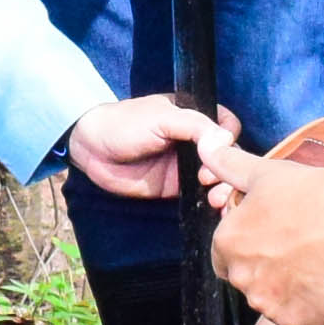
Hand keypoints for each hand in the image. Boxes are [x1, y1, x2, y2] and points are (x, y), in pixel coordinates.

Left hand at [64, 94, 229, 201]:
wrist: (92, 148)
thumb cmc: (125, 123)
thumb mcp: (162, 117)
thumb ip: (195, 125)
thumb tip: (227, 139)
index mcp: (196, 118)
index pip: (229, 128)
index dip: (231, 141)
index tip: (222, 153)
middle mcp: (197, 142)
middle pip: (229, 157)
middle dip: (230, 171)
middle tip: (211, 180)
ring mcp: (189, 166)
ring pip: (219, 178)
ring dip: (224, 189)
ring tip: (213, 197)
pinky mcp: (178, 188)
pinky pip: (201, 195)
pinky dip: (210, 202)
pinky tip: (212, 207)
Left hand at [200, 131, 323, 324]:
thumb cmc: (318, 196)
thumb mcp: (269, 172)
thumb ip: (230, 164)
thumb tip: (206, 145)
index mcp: (228, 243)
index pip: (225, 253)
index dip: (250, 244)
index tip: (276, 234)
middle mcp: (242, 279)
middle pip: (249, 278)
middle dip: (269, 268)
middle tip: (303, 246)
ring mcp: (270, 305)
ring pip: (275, 300)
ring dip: (292, 288)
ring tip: (321, 262)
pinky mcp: (300, 324)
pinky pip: (303, 319)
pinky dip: (315, 307)